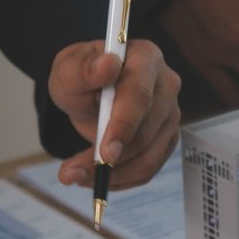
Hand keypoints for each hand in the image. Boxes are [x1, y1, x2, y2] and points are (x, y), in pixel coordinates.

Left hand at [48, 39, 181, 189]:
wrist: (89, 91)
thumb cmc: (80, 78)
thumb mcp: (68, 71)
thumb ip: (83, 69)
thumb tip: (109, 64)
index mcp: (145, 58)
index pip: (140, 96)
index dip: (123, 127)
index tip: (105, 153)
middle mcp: (166, 86)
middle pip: (146, 133)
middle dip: (110, 160)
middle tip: (72, 173)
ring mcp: (171, 115)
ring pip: (149, 158)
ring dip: (112, 175)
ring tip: (75, 176)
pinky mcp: (167, 140)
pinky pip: (148, 169)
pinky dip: (120, 180)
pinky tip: (95, 177)